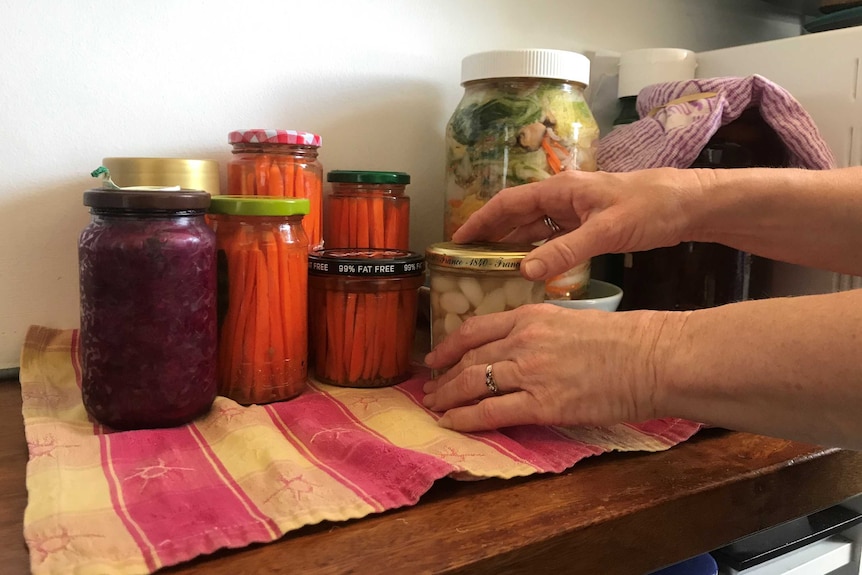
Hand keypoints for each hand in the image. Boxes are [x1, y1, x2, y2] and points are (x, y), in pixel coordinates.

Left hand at [422, 303, 672, 431]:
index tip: (434, 358)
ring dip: (447, 397)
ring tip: (433, 406)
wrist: (649, 358)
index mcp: (529, 317)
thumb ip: (537, 331)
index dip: (448, 346)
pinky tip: (450, 424)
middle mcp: (521, 341)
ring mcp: (529, 373)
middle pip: (468, 358)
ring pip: (471, 384)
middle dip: (443, 376)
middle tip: (428, 388)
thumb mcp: (570, 319)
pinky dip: (464, 419)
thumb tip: (517, 347)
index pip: (474, 330)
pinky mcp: (540, 405)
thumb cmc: (621, 339)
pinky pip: (490, 412)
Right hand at [452, 168, 701, 280]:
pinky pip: (553, 238)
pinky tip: (530, 268)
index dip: (481, 219)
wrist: (689, 205)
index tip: (457, 239)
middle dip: (490, 233)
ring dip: (512, 244)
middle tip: (466, 258)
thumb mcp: (606, 231)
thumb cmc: (650, 207)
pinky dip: (538, 251)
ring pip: (534, 227)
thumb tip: (525, 272)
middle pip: (516, 214)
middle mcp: (563, 197)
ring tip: (489, 266)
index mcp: (561, 189)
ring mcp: (576, 211)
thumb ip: (565, 252)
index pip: (508, 202)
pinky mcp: (589, 225)